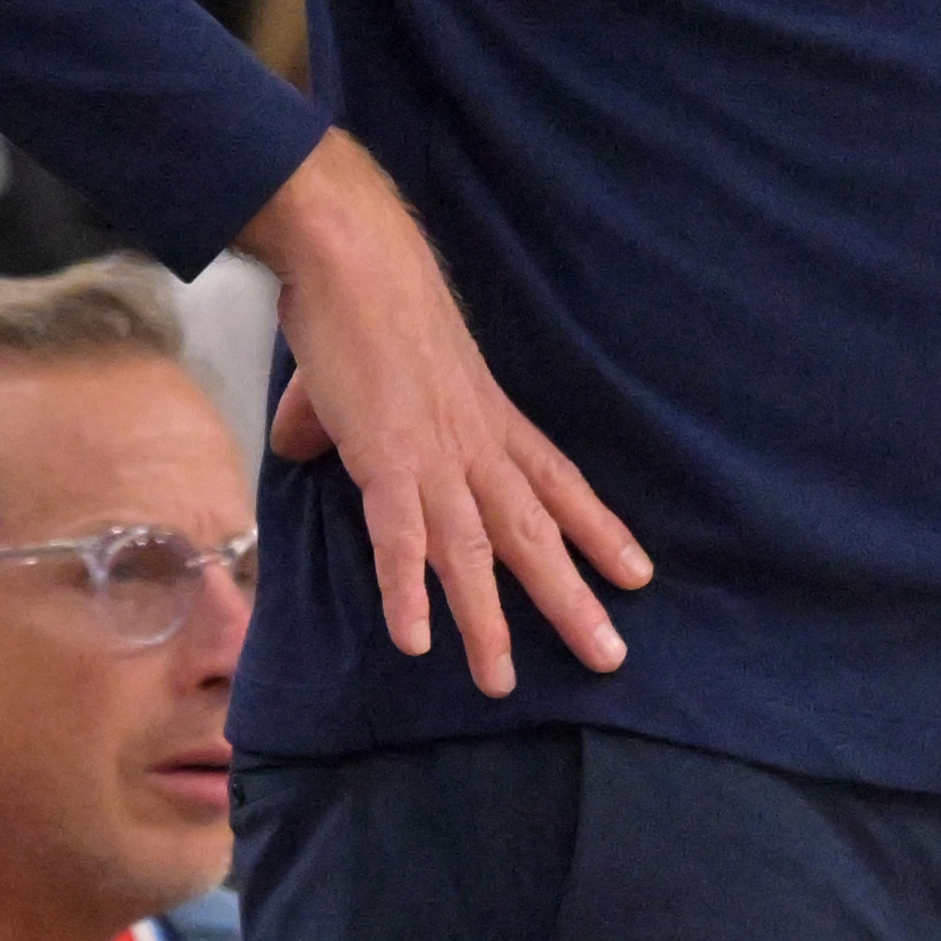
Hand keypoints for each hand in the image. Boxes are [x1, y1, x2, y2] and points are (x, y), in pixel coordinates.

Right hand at [241, 132, 650, 694]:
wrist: (356, 256)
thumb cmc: (368, 303)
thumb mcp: (377, 373)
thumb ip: (346, 419)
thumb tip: (302, 437)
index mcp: (487, 419)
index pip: (557, 482)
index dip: (598, 530)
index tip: (638, 575)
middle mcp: (474, 444)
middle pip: (534, 531)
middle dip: (572, 597)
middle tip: (610, 656)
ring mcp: (434, 455)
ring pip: (474, 552)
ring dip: (489, 621)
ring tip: (501, 684)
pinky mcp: (384, 458)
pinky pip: (400, 537)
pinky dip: (408, 590)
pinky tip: (415, 642)